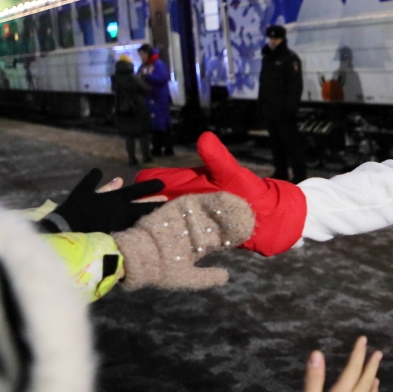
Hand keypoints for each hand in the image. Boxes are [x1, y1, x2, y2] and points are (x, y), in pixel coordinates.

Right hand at [46, 168, 165, 233]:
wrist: (66, 229)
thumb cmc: (75, 208)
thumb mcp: (85, 191)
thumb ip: (101, 183)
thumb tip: (119, 179)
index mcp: (116, 197)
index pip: (138, 190)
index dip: (151, 186)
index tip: (163, 184)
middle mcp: (122, 210)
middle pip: (146, 207)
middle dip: (158, 204)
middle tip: (170, 202)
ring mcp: (122, 224)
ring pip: (142, 220)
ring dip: (154, 217)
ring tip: (166, 217)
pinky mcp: (118, 236)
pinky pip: (134, 232)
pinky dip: (143, 231)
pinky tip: (151, 233)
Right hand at [111, 193, 253, 289]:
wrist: (136, 260)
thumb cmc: (161, 271)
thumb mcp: (187, 277)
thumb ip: (207, 277)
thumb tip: (227, 276)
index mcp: (197, 246)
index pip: (220, 239)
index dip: (234, 235)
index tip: (249, 230)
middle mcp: (192, 231)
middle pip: (216, 222)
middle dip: (232, 217)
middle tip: (250, 212)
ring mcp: (184, 220)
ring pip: (207, 211)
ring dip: (223, 206)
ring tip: (240, 202)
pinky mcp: (174, 210)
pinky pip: (193, 202)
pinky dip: (207, 199)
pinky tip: (223, 196)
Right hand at [136, 132, 306, 255]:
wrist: (275, 220)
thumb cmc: (254, 194)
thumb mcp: (234, 176)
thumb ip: (218, 160)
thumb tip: (203, 137)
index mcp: (192, 184)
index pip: (160, 180)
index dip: (144, 185)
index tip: (124, 191)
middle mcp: (189, 202)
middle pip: (157, 203)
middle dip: (140, 210)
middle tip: (117, 220)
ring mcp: (195, 220)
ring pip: (167, 223)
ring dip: (153, 229)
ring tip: (130, 239)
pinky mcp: (202, 239)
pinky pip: (181, 239)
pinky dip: (170, 243)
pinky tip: (154, 254)